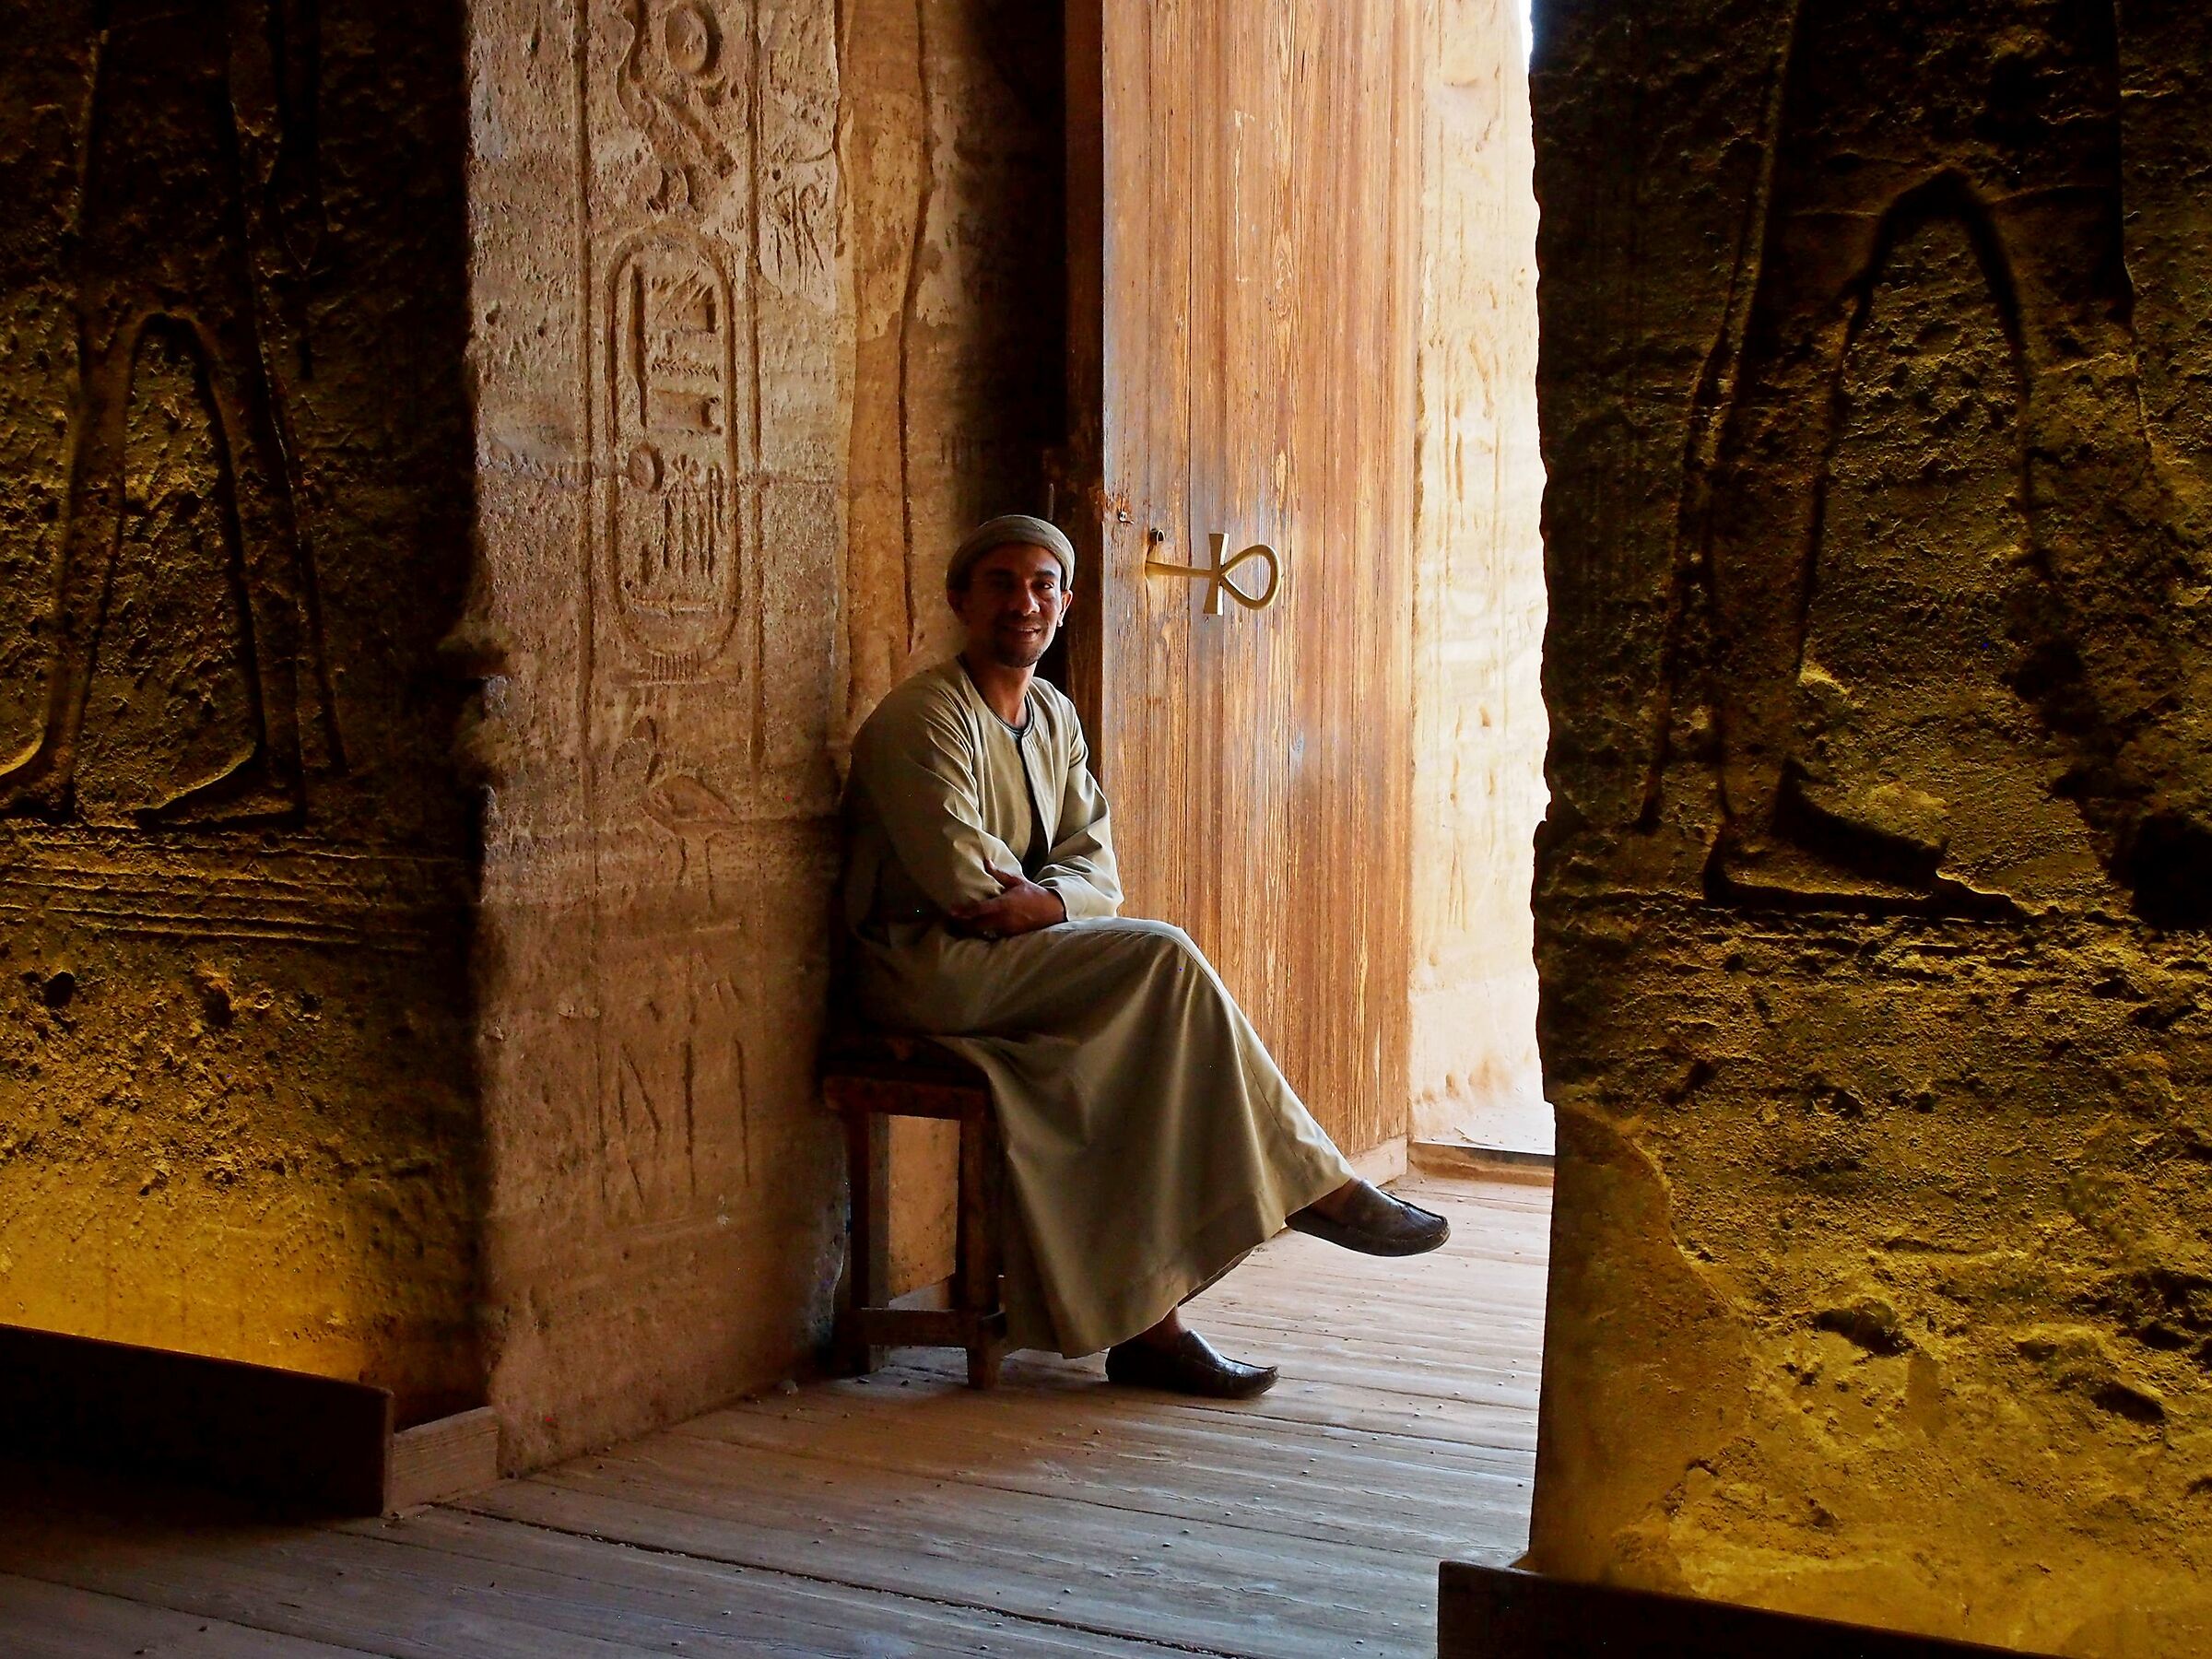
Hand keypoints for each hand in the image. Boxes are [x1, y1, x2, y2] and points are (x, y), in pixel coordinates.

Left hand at [949, 868, 1066, 938]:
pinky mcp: (1010, 935)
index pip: (979, 910)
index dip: (964, 912)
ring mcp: (1006, 929)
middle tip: (950, 919)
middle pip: (976, 924)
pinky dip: (982, 932)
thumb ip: (1000, 875)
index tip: (951, 911)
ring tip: (957, 925)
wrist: (1052, 910)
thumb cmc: (1034, 894)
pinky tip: (974, 930)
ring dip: (970, 929)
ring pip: (982, 932)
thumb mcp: (1017, 882)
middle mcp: (1003, 919)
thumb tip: (986, 862)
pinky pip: (991, 935)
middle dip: (962, 923)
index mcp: (1003, 904)